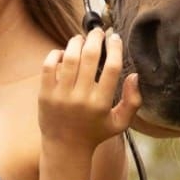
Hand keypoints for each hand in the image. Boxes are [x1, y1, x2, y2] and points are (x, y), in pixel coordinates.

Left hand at [38, 28, 140, 150]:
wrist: (65, 147)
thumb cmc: (95, 132)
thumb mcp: (120, 122)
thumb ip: (133, 101)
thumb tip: (135, 75)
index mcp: (101, 103)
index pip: (111, 68)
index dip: (114, 48)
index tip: (114, 37)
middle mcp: (81, 98)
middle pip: (89, 57)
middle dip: (95, 38)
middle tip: (97, 32)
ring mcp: (61, 95)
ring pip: (69, 58)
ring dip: (76, 42)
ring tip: (81, 38)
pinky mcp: (45, 94)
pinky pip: (49, 65)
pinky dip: (57, 54)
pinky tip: (64, 52)